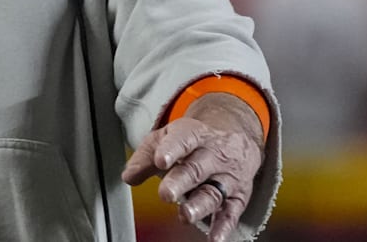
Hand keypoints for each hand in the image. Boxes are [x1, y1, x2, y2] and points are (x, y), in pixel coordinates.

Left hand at [121, 92, 264, 241]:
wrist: (237, 140)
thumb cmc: (195, 142)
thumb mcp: (168, 139)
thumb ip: (146, 157)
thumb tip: (129, 177)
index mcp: (194, 135)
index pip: (183, 140)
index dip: (171, 150)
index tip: (159, 160)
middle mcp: (213, 156)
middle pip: (196, 169)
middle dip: (180, 182)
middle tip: (165, 194)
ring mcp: (226, 177)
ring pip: (213, 192)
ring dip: (199, 206)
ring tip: (185, 215)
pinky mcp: (237, 197)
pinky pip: (231, 213)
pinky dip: (223, 227)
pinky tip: (213, 237)